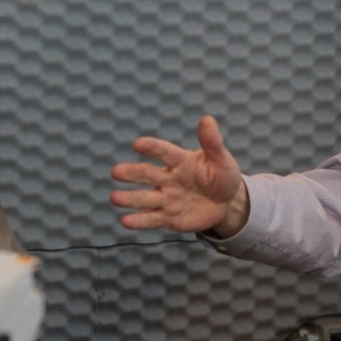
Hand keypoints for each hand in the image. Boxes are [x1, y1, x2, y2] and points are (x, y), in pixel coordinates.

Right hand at [110, 115, 247, 235]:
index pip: (165, 152)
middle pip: (147, 174)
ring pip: (145, 198)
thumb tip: (207, 119)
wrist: (226, 203)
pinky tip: (125, 221)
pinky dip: (139, 221)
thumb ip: (212, 143)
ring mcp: (167, 198)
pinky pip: (152, 219)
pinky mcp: (168, 217)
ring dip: (130, 198)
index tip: (138, 144)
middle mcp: (168, 178)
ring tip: (114, 198)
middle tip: (116, 172)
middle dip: (132, 173)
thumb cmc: (220, 176)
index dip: (152, 148)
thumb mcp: (221, 160)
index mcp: (180, 161)